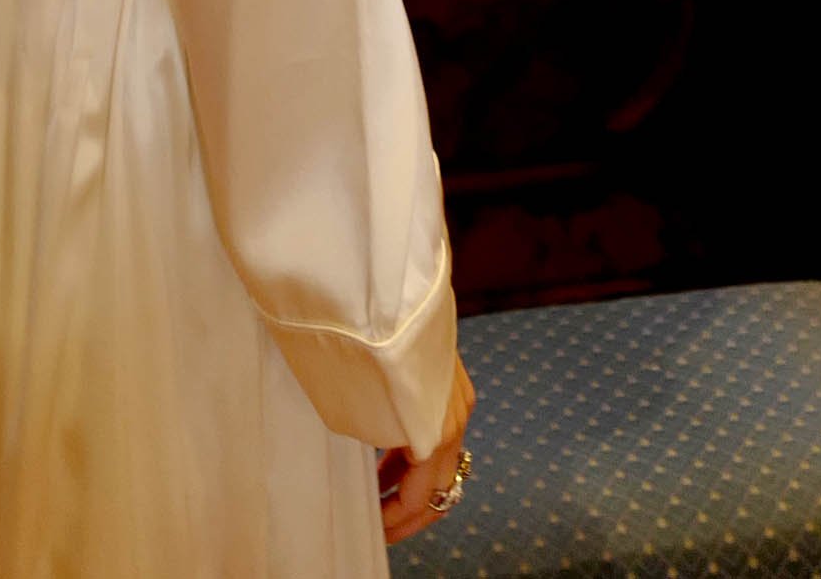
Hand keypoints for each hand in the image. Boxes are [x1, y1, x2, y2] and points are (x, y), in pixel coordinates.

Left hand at [378, 355, 474, 543]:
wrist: (389, 290)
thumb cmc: (367, 349)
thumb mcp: (362, 410)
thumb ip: (378, 448)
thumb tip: (378, 476)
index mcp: (436, 432)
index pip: (423, 498)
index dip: (396, 520)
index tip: (373, 531)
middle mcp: (455, 418)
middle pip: (441, 485)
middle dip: (410, 510)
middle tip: (380, 527)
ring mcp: (457, 398)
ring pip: (441, 459)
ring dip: (412, 481)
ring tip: (378, 495)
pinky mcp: (451, 382)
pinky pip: (439, 433)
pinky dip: (417, 454)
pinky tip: (388, 461)